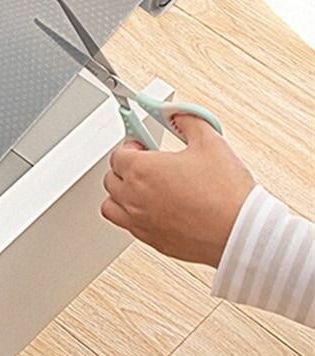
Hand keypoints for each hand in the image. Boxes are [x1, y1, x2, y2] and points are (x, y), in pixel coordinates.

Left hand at [101, 114, 255, 267]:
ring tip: (142, 188)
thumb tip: (179, 114)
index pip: (118, 154)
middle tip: (146, 165)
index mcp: (142, 170)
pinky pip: (127, 226)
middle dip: (126, 168)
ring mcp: (140, 221)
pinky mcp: (152, 240)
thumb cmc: (227, 194)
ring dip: (121, 194)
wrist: (243, 233)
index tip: (144, 146)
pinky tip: (152, 210)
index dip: (132, 147)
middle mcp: (134, 196)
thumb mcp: (210, 142)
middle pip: (112, 178)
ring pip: (111, 205)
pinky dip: (132, 216)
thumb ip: (188, 121)